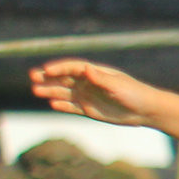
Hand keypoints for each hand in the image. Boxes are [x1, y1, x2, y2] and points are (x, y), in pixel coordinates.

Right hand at [29, 58, 164, 125]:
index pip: (72, 68)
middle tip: (32, 76)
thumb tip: (85, 69)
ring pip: (64, 92)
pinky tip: (52, 104)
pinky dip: (62, 105)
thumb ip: (100, 78)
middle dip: (48, 77)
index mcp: (95, 73)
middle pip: (64, 78)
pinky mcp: (89, 109)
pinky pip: (71, 106)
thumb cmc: (134, 93)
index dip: (59, 68)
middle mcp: (89, 83)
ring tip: (35, 91)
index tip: (46, 71)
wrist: (146, 110)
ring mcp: (87, 96)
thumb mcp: (118, 85)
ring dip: (50, 91)